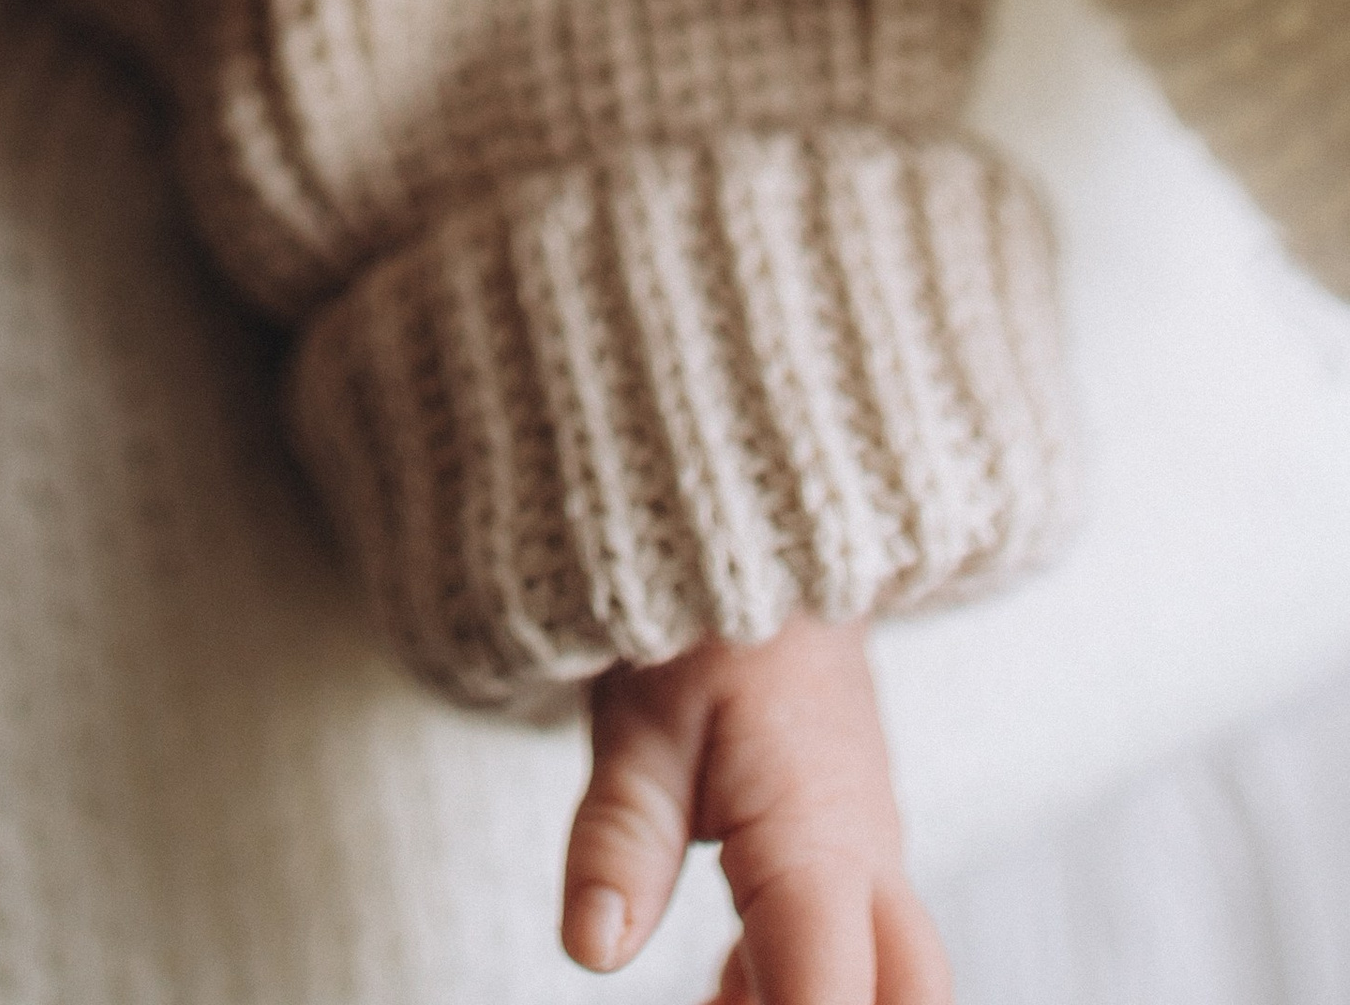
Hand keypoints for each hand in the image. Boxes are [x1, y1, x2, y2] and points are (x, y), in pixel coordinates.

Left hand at [562, 620, 947, 1004]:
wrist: (763, 542)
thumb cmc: (700, 622)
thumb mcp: (639, 721)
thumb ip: (620, 838)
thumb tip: (594, 949)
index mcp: (818, 841)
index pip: (829, 995)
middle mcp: (866, 862)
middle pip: (907, 998)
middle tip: (716, 1003)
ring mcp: (866, 856)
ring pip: (887, 979)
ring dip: (805, 1004)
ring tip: (704, 1000)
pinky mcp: (845, 847)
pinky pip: (847, 947)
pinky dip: (793, 987)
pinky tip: (720, 995)